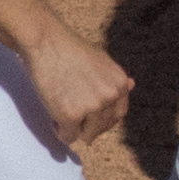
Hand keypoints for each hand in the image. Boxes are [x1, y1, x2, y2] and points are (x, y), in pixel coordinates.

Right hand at [23, 22, 132, 144]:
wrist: (46, 42)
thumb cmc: (70, 49)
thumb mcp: (102, 60)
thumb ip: (113, 79)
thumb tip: (131, 85)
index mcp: (120, 84)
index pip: (117, 114)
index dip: (102, 118)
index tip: (90, 118)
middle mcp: (110, 97)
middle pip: (102, 128)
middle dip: (88, 126)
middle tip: (73, 116)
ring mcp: (91, 108)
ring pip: (86, 135)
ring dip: (75, 129)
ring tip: (62, 113)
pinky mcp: (71, 116)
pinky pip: (68, 137)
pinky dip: (60, 130)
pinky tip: (54, 117)